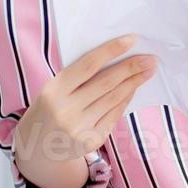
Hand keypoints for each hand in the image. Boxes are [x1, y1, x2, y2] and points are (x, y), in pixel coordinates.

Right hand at [15, 34, 156, 164]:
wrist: (36, 148)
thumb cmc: (49, 108)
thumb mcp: (54, 89)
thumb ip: (79, 76)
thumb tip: (117, 57)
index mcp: (53, 90)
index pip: (88, 65)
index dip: (111, 50)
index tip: (132, 40)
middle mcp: (66, 110)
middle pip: (107, 82)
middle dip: (132, 68)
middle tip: (151, 58)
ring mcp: (79, 128)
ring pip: (114, 98)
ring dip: (135, 82)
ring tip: (149, 70)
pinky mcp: (91, 141)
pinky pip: (114, 114)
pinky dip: (125, 99)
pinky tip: (134, 88)